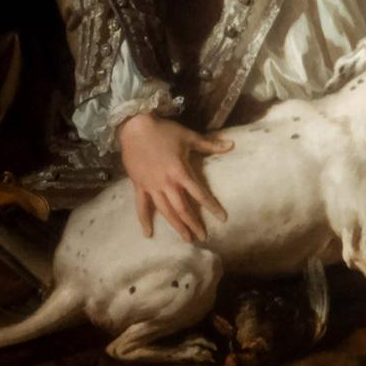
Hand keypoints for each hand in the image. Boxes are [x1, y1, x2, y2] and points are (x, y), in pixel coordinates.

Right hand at [116, 113, 233, 241]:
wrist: (134, 126)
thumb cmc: (164, 131)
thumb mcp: (189, 137)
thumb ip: (210, 145)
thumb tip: (231, 146)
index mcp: (181, 172)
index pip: (200, 194)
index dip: (212, 207)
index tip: (222, 218)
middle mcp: (166, 183)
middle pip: (182, 208)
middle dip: (194, 223)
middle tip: (203, 237)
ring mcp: (151, 186)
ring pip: (165, 211)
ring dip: (176, 225)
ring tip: (186, 238)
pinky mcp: (138, 186)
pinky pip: (141, 206)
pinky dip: (144, 220)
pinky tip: (148, 234)